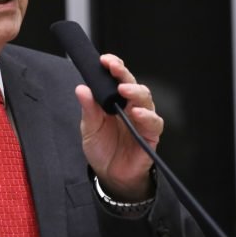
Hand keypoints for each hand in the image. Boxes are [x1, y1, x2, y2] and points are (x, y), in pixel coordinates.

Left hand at [75, 54, 163, 201]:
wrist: (110, 176)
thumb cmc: (102, 149)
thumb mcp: (89, 128)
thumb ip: (88, 109)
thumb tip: (81, 88)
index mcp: (115, 101)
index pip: (118, 78)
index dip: (114, 66)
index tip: (104, 60)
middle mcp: (131, 107)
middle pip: (133, 84)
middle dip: (124, 73)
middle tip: (113, 68)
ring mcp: (142, 120)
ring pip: (146, 98)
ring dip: (136, 91)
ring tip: (124, 90)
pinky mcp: (151, 135)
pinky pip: (154, 122)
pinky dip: (147, 116)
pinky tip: (138, 113)